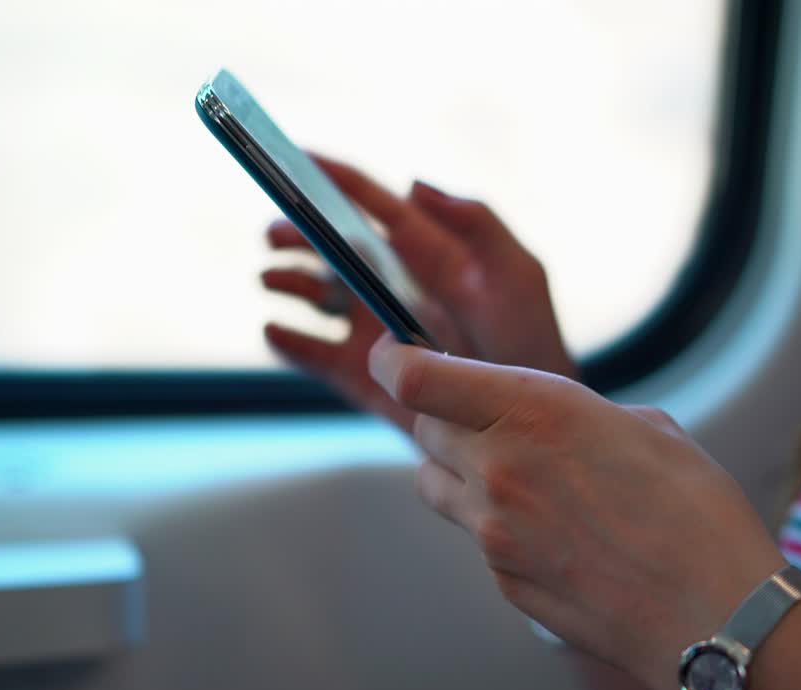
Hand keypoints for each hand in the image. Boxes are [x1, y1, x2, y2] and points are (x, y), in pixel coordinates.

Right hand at [261, 155, 576, 431]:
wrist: (530, 420)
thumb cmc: (531, 342)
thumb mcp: (518, 275)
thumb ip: (478, 224)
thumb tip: (415, 185)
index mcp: (425, 253)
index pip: (374, 208)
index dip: (336, 180)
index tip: (296, 158)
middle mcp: (392, 286)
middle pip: (332, 249)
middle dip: (298, 234)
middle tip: (272, 233)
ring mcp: (374, 331)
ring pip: (317, 296)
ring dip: (288, 281)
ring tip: (270, 277)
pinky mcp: (364, 377)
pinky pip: (317, 356)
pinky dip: (291, 343)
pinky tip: (275, 330)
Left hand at [366, 335, 786, 689]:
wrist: (715, 613)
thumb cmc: (696, 513)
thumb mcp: (644, 425)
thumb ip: (572, 414)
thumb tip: (545, 422)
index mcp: (536, 411)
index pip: (415, 378)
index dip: (395, 360)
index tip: (397, 354)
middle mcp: (499, 468)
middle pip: (424, 428)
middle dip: (444, 414)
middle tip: (485, 417)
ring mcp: (494, 532)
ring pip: (435, 484)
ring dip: (459, 469)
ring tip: (519, 476)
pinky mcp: (503, 580)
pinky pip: (476, 538)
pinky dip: (498, 525)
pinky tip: (554, 532)